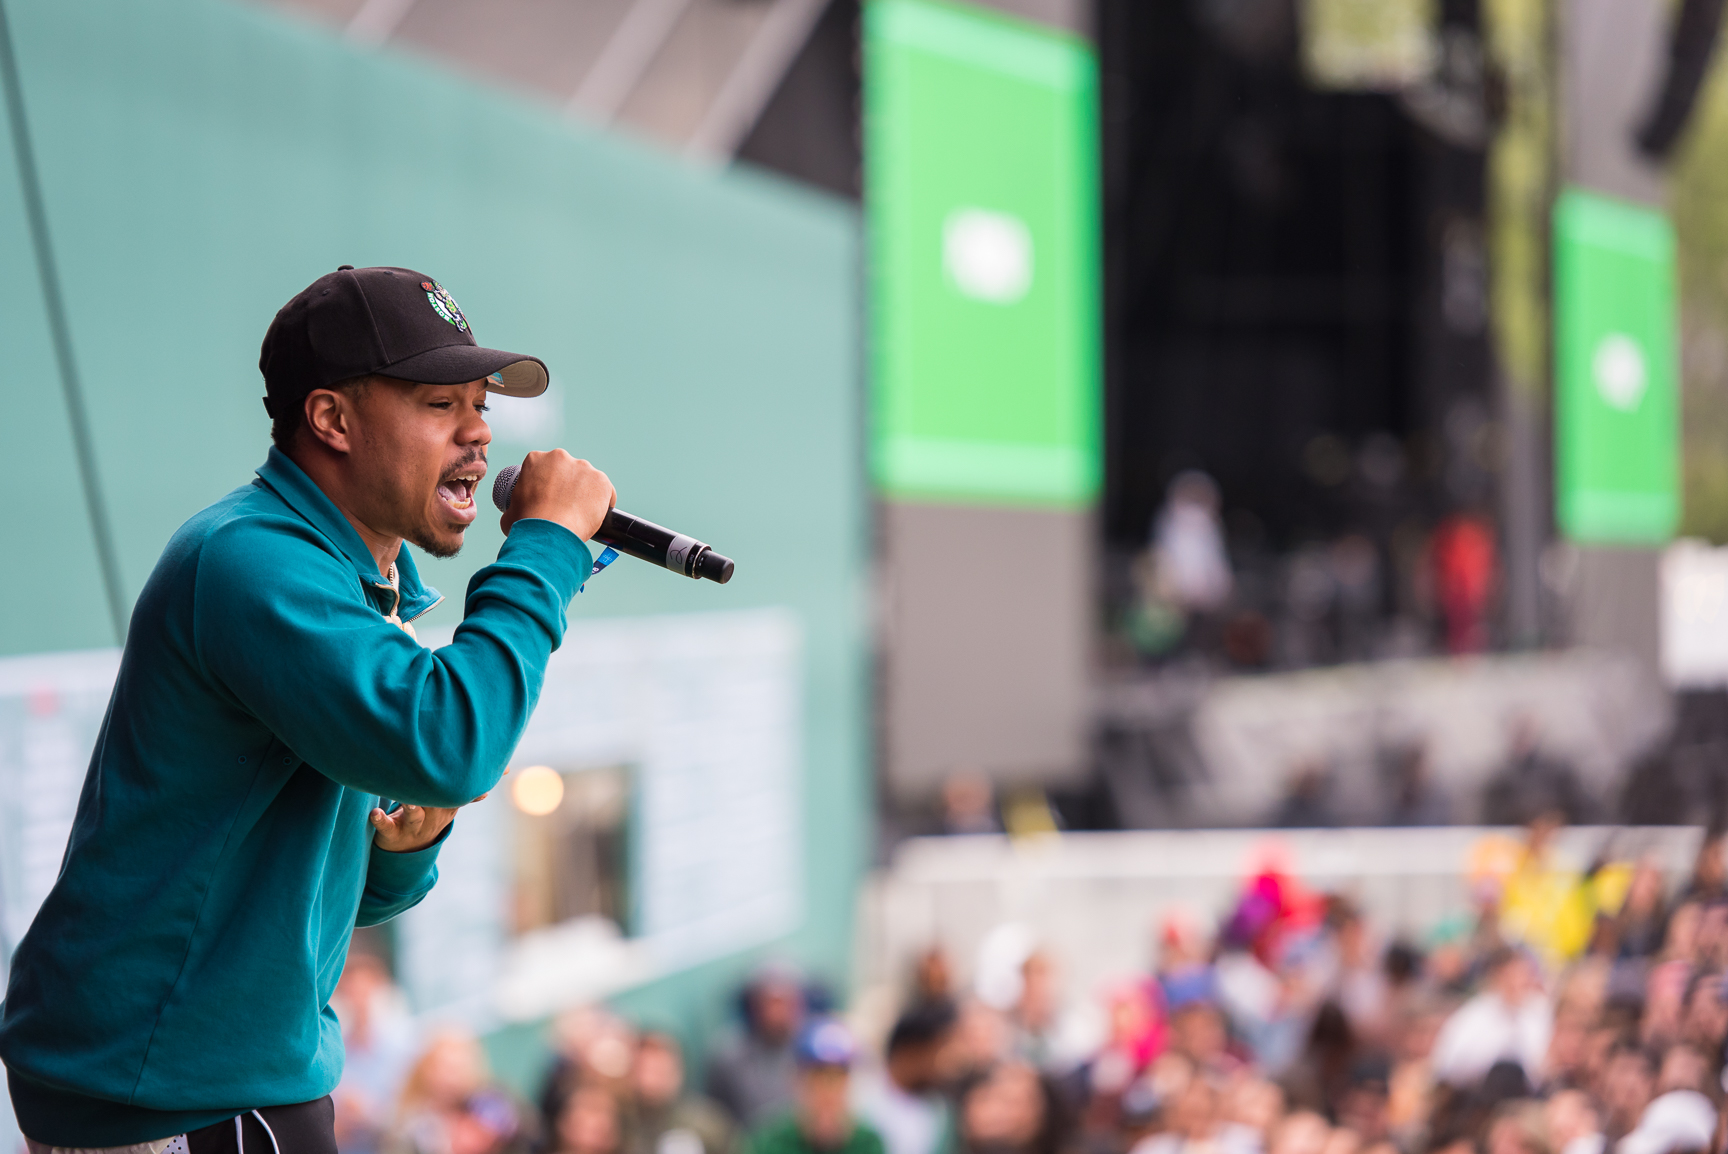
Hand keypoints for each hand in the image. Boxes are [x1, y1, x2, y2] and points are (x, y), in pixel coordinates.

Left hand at [369, 774, 500, 852]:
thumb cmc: (426, 818)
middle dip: (437, 793)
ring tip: (408, 799)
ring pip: (415, 816)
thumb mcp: (449, 805)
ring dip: (412, 808)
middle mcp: (432, 817)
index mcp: (445, 807)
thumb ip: (468, 791)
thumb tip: (500, 776)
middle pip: (438, 803)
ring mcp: (412, 826)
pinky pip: (386, 828)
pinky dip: (380, 820)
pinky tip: (375, 812)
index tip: (480, 767)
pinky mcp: (392, 833)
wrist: (405, 854)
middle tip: (436, 777)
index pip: (459, 794)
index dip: (471, 783)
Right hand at [500, 449, 614, 541]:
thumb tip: (514, 514)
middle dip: (568, 486)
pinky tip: (597, 514)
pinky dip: (603, 502)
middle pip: (568, 471)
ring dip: (586, 493)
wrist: (549, 534)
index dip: (549, 484)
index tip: (551, 498)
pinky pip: (606, 491)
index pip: (546, 469)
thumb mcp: (510, 513)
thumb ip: (514, 507)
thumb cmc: (527, 525)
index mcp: (535, 459)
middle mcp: (560, 457)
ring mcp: (583, 467)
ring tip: (580, 513)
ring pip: (587, 480)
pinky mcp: (601, 480)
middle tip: (565, 507)